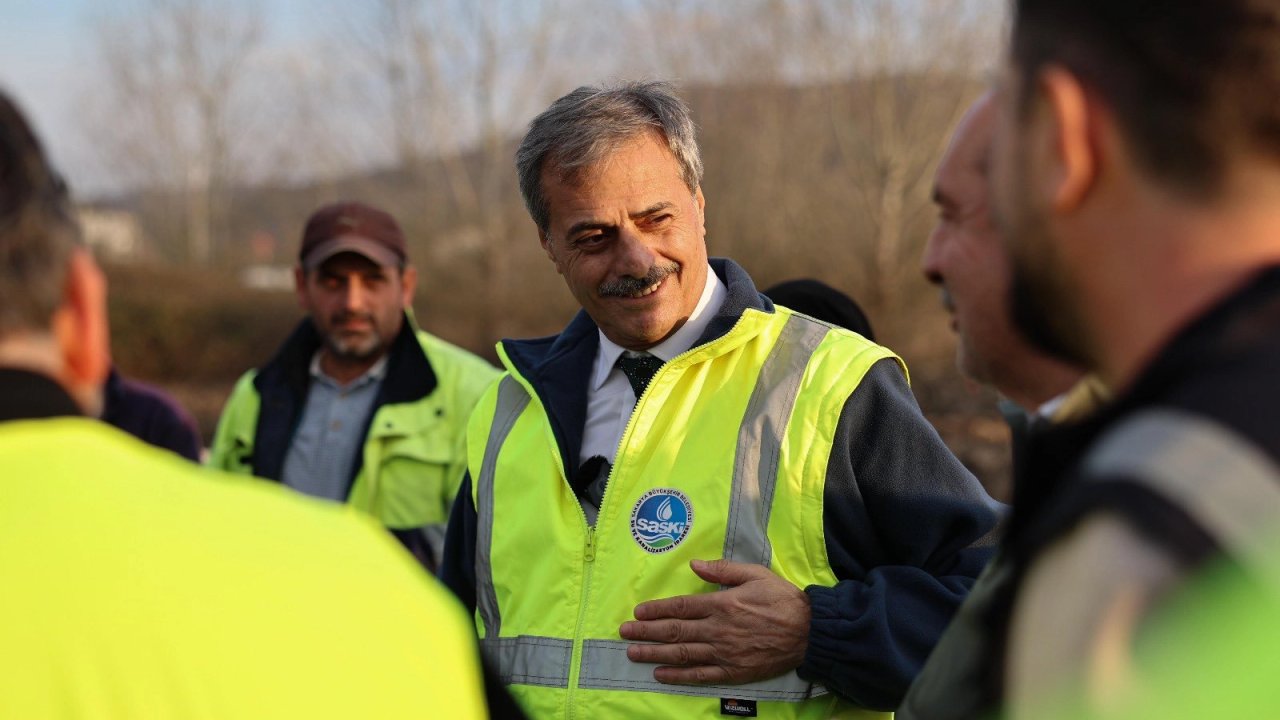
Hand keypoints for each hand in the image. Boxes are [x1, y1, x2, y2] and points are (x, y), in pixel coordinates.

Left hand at [618, 558, 809, 685]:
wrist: (809, 631)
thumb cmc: (782, 599)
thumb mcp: (754, 574)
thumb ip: (723, 570)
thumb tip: (695, 564)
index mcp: (722, 604)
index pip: (681, 607)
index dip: (657, 610)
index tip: (638, 611)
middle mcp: (718, 629)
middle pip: (675, 631)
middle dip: (646, 631)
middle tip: (624, 632)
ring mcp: (724, 652)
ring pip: (682, 653)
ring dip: (654, 653)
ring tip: (633, 653)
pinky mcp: (733, 670)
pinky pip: (700, 674)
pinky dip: (678, 675)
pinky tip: (661, 674)